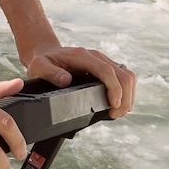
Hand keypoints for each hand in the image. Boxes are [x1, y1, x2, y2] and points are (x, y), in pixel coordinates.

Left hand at [21, 45, 138, 117]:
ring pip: (127, 76)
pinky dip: (126, 92)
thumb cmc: (43, 62)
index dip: (114, 88)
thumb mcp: (39, 66)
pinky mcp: (106, 68)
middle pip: (122, 74)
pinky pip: (123, 78)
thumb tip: (66, 81)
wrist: (48, 54)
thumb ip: (51, 73)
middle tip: (116, 115)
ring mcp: (103, 61)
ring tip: (119, 113)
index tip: (114, 105)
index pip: (106, 71)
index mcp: (83, 56)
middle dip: (125, 96)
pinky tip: (119, 105)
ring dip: (128, 95)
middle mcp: (97, 57)